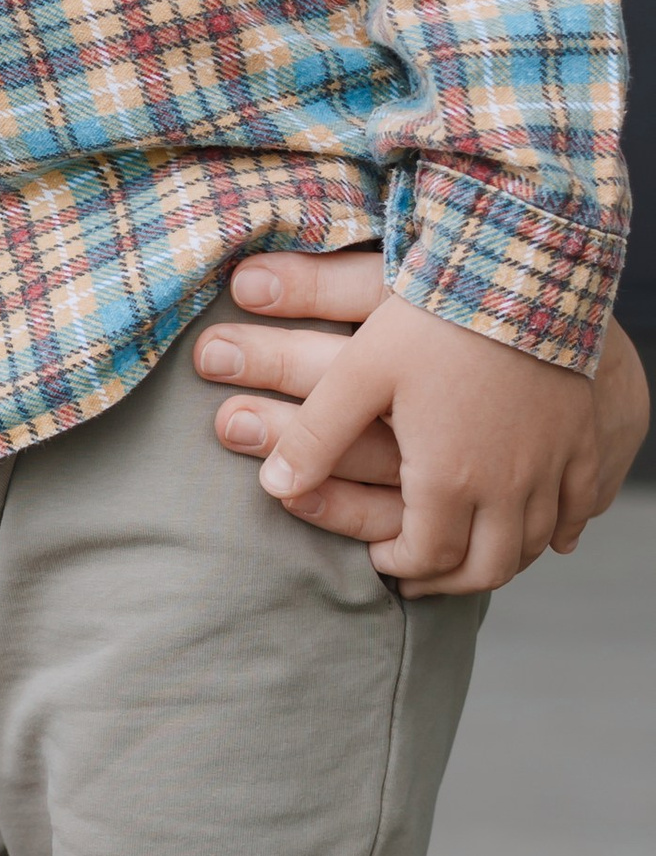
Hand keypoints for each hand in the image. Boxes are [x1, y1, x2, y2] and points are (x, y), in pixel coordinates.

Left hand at [214, 282, 600, 593]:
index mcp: (449, 479)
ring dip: (500, 561)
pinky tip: (545, 531)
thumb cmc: (435, 320)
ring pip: (534, 546)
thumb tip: (273, 487)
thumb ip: (317, 435)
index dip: (400, 565)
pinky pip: (578, 508)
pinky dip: (560, 531)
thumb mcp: (360, 373)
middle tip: (420, 576)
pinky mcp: (583, 441)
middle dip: (448, 580)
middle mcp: (509, 487)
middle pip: (486, 567)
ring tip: (469, 556)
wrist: (527, 275)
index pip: (426, 555)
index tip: (379, 558)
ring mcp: (553, 467)